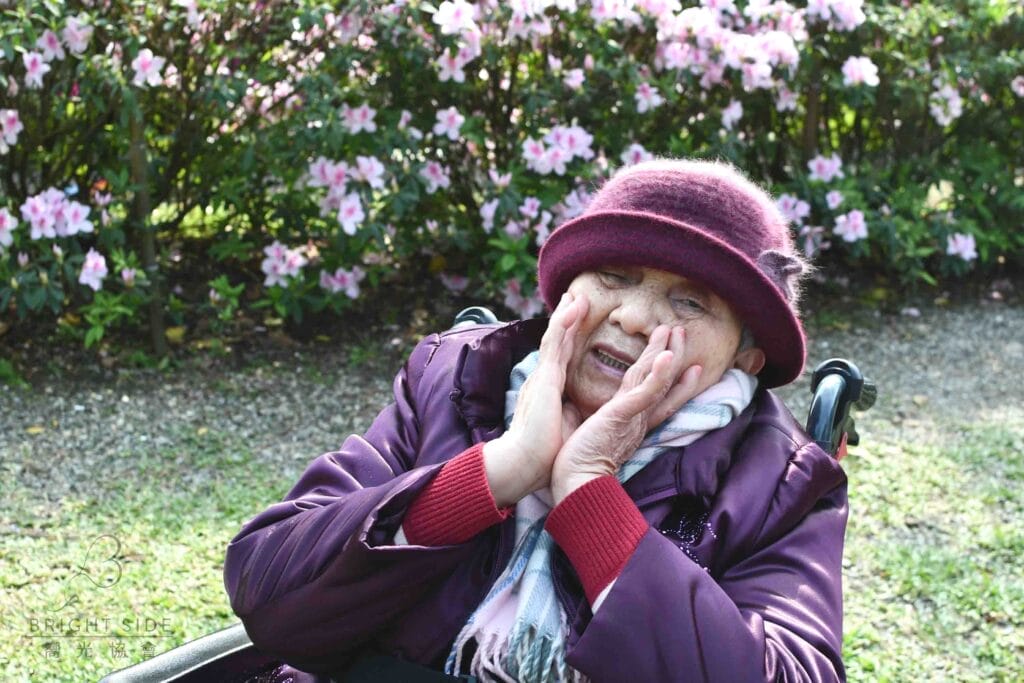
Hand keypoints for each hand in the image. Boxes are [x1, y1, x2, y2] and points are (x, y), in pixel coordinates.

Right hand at [484, 291, 588, 506]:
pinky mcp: (544, 379)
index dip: (568, 337)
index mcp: (548, 390)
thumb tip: (577, 411)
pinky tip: (573, 308)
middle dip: (566, 318)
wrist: (524, 465)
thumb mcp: (562, 426)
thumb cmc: (543, 454)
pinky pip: (555, 345)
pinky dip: (563, 324)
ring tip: (577, 295)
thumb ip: (568, 413)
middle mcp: (543, 379)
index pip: (561, 357)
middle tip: (576, 297)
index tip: (575, 319)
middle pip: (557, 341)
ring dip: (566, 314)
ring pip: (555, 337)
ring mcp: (542, 377)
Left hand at [550, 324, 702, 503]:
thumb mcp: (598, 435)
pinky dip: (658, 375)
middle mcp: (638, 419)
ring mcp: (633, 417)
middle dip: (673, 356)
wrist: (576, 484)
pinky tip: (665, 356)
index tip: (689, 365)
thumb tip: (601, 419)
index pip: (657, 395)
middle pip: (662, 382)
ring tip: (675, 330)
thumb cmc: (581, 463)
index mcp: (632, 423)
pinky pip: (645, 392)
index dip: (674, 379)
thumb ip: (606, 423)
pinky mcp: (622, 416)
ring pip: (656, 380)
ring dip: (667, 353)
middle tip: (681, 332)